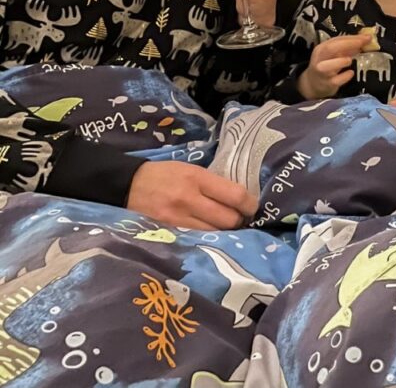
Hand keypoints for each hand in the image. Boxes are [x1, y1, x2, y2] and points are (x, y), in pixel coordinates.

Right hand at [127, 161, 257, 229]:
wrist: (127, 185)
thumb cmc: (165, 175)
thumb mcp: (191, 170)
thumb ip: (213, 184)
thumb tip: (241, 199)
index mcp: (197, 178)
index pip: (235, 195)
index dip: (250, 205)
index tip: (252, 207)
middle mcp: (188, 199)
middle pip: (229, 219)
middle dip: (238, 221)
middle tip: (238, 219)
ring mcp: (177, 219)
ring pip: (215, 233)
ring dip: (224, 232)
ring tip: (222, 227)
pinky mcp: (167, 233)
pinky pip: (197, 240)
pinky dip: (207, 239)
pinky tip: (208, 236)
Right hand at [297, 33, 371, 99]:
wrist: (313, 84)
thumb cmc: (327, 66)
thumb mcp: (334, 55)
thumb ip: (347, 47)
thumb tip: (366, 39)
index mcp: (321, 49)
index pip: (336, 40)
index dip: (352, 38)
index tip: (367, 37)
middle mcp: (320, 59)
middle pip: (330, 48)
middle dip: (348, 44)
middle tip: (362, 44)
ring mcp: (322, 72)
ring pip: (328, 66)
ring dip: (341, 61)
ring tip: (350, 60)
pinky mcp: (327, 84)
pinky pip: (336, 80)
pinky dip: (345, 76)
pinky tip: (351, 73)